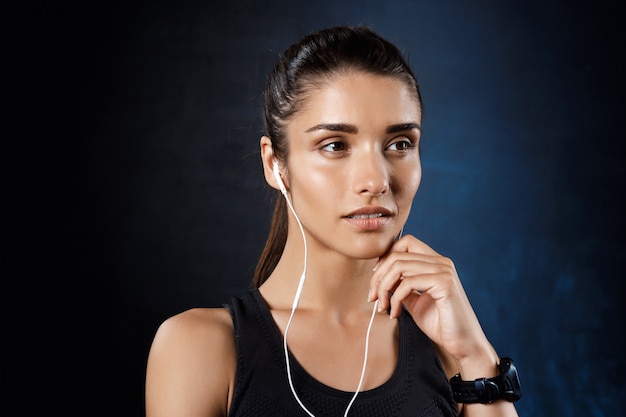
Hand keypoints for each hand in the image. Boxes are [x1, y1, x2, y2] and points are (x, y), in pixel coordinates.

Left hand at [368, 234, 491, 362]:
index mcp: (436, 262)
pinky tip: (395, 313)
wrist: (463, 344)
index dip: (386, 258)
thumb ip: (401, 285)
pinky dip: (395, 298)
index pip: (406, 243)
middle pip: (397, 255)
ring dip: (383, 287)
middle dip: (378, 277)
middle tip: (372, 298)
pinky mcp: (444, 284)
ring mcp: (444, 271)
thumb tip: (380, 277)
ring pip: (399, 266)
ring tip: (383, 306)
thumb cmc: (440, 324)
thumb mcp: (414, 300)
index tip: (376, 279)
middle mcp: (441, 262)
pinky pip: (408, 283)